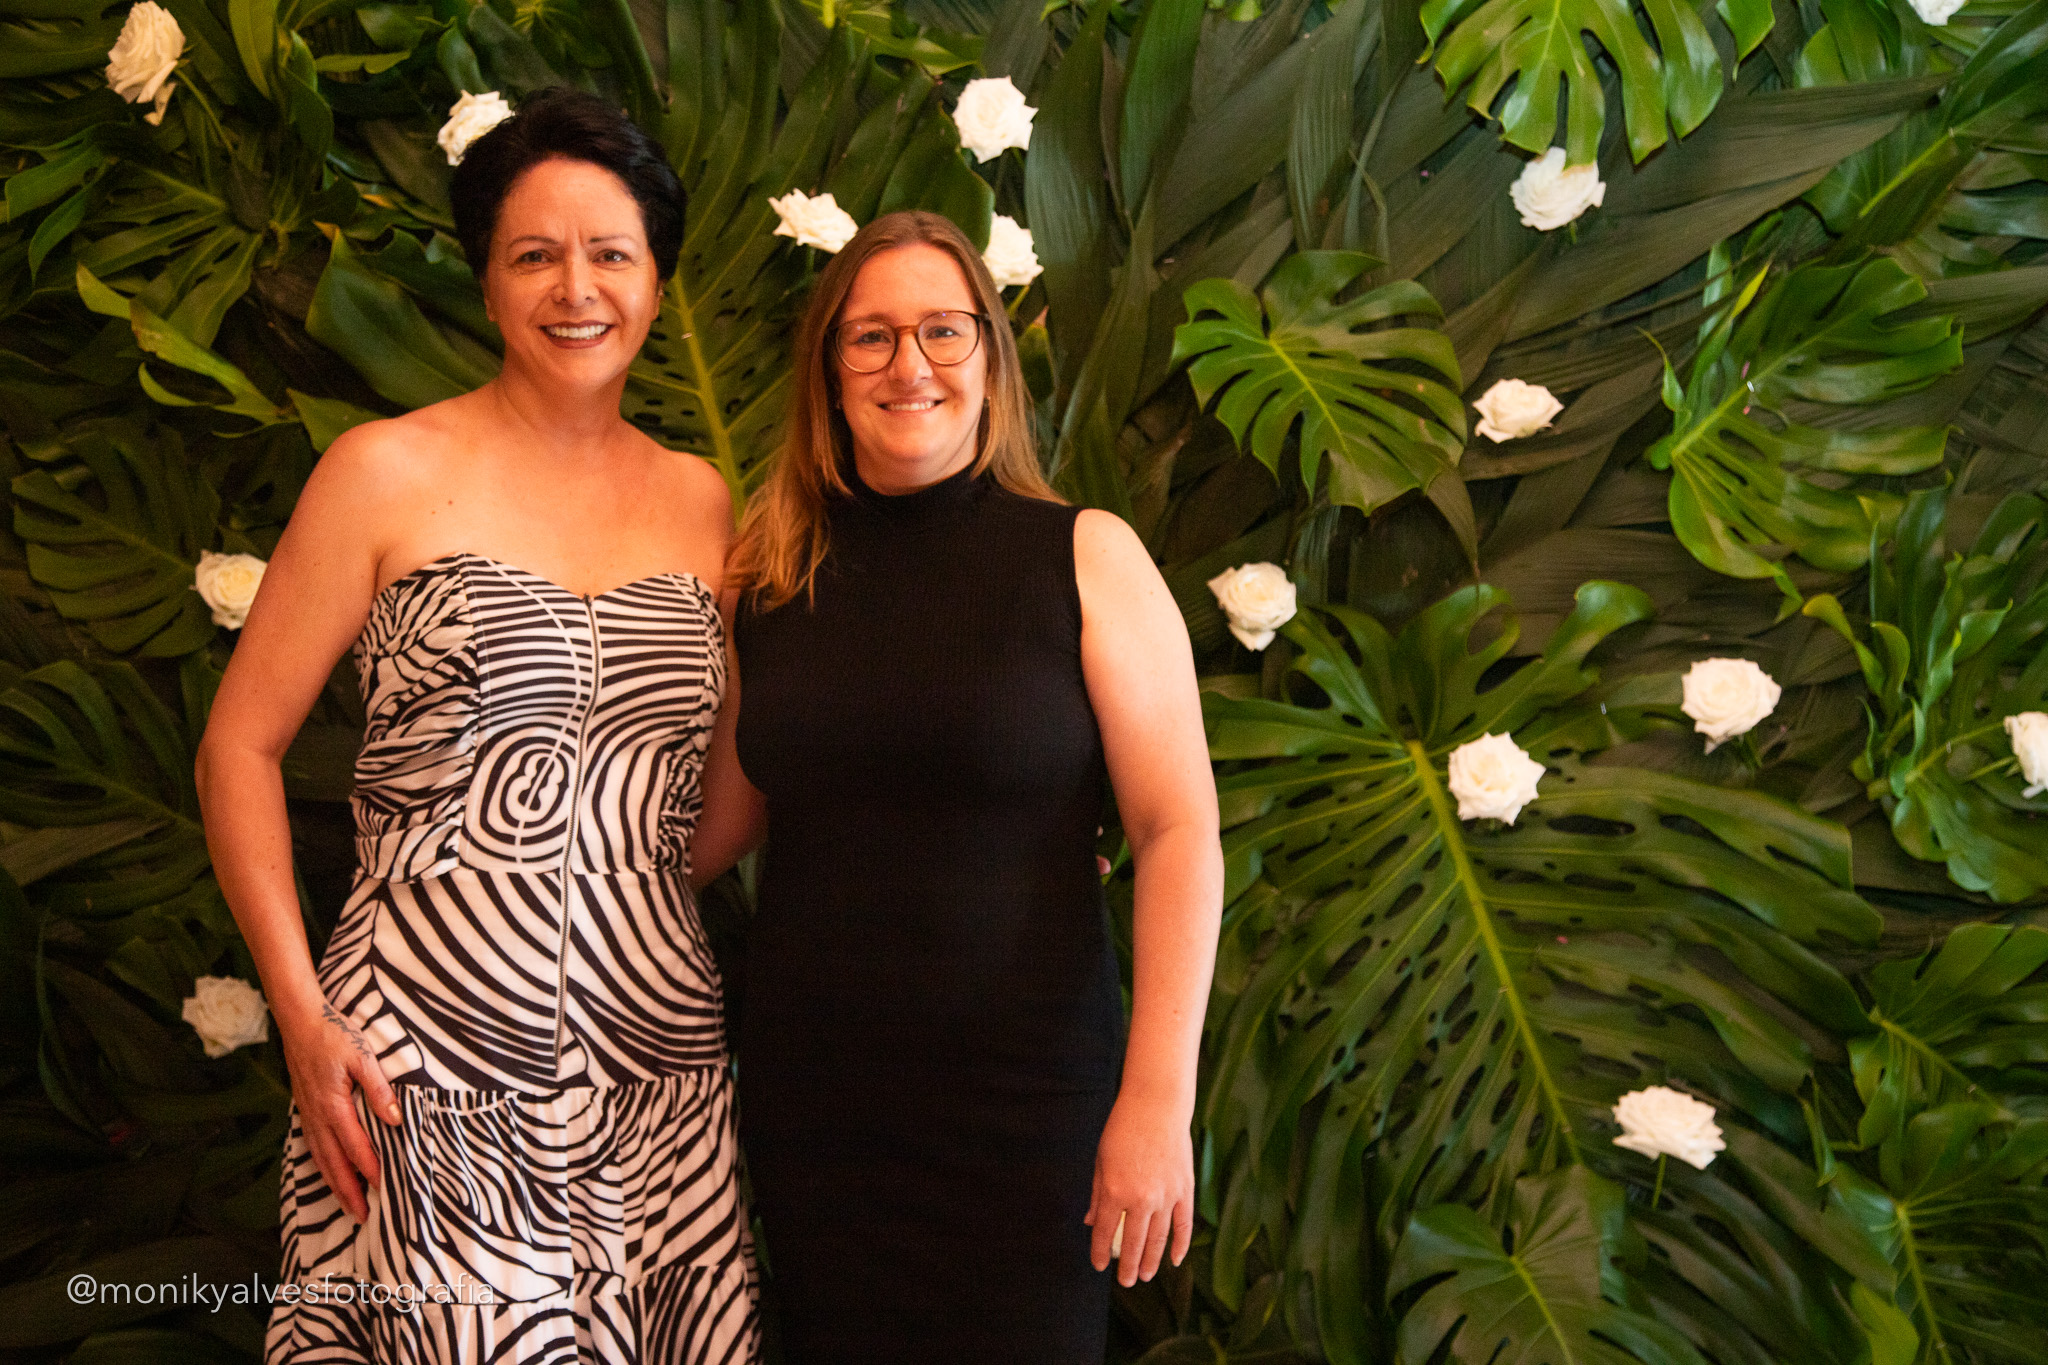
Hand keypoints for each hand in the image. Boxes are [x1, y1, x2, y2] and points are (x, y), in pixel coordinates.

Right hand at [278, 1000, 401, 1222]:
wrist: (299, 1021)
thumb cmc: (334, 1034)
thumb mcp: (363, 1056)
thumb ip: (379, 1089)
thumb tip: (396, 1119)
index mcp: (334, 1105)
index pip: (356, 1147)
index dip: (371, 1171)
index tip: (385, 1191)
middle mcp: (317, 1116)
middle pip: (333, 1163)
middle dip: (348, 1192)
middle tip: (362, 1217)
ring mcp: (307, 1114)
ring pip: (320, 1158)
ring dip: (334, 1184)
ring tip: (348, 1206)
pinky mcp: (304, 1109)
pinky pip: (313, 1146)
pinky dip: (322, 1166)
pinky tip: (330, 1174)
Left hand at [1084, 1092, 1194, 1286]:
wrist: (1156, 1107)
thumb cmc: (1122, 1130)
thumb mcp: (1101, 1162)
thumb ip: (1097, 1195)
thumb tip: (1091, 1223)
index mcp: (1114, 1191)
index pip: (1104, 1233)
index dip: (1099, 1253)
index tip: (1099, 1265)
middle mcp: (1141, 1199)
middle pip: (1132, 1243)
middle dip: (1126, 1266)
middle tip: (1125, 1281)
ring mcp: (1166, 1196)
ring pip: (1158, 1239)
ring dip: (1151, 1261)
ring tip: (1144, 1276)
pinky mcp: (1184, 1190)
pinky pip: (1184, 1225)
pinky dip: (1180, 1245)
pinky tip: (1175, 1260)